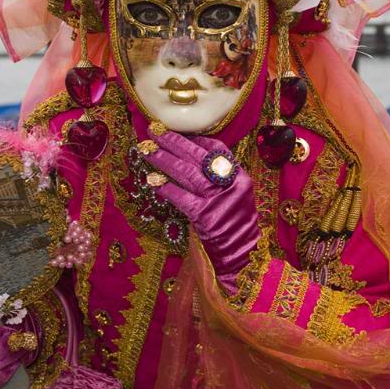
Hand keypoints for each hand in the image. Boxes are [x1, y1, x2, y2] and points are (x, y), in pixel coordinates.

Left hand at [141, 130, 260, 292]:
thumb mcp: (233, 197)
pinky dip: (167, 188)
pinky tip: (153, 181)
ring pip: (186, 173)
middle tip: (153, 130)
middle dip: (173, 141)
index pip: (216, 149)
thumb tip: (187, 157)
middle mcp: (230, 185)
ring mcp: (217, 200)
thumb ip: (217, 178)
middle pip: (197, 156)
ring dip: (163, 160)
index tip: (176, 132)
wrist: (243, 258)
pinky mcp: (205, 217)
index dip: (195, 139)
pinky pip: (181, 198)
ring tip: (146, 150)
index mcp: (239, 177)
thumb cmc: (234, 226)